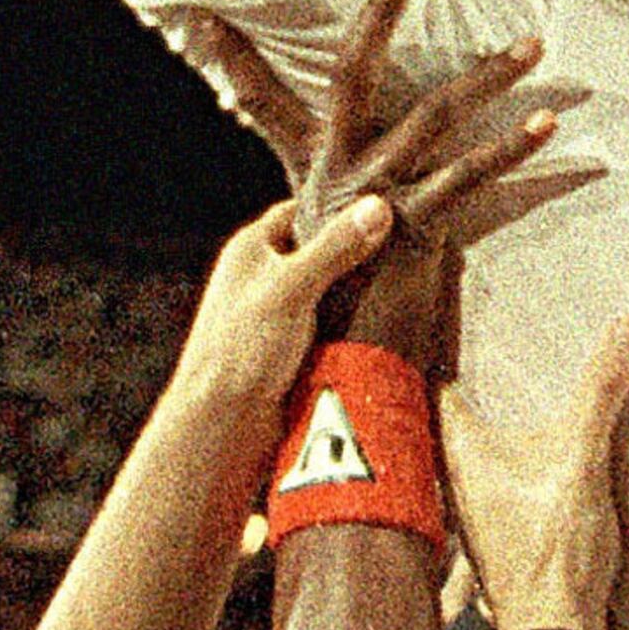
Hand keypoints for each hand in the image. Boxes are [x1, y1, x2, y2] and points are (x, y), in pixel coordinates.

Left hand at [176, 193, 399, 407]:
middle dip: (357, 251)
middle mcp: (262, 277)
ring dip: (359, 290)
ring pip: (329, 290)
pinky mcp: (292, 347)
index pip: (299, 211)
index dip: (338, 207)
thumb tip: (377, 207)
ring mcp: (277, 314)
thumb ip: (335, 247)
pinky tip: (384, 321)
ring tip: (405, 281)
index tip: (383, 208)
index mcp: (251, 249)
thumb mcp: (292, 287)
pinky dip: (354, 322)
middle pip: (319, 250)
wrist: (223, 421)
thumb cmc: (243, 347)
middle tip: (405, 245)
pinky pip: (331, 324)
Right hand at [200, 0, 562, 365]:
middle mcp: (337, 173)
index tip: (206, 15)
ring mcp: (374, 197)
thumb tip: (343, 200)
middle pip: (353, 74)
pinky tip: (550, 124)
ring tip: (535, 44)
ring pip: (433, 116)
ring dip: (490, 77)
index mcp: (312, 173)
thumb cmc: (331, 321)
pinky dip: (513, 149)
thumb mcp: (324, 254)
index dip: (234, 58)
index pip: (264, 100)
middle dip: (381, 13)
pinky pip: (471, 179)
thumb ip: (336, 216)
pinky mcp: (411, 230)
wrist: (324, 381)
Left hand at [442, 317, 628, 629]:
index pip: (432, 380)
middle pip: (443, 413)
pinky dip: (500, 458)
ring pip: (462, 449)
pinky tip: (527, 455)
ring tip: (504, 388)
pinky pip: (487, 479)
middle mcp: (451, 476)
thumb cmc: (551, 550)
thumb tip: (625, 328)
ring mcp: (468, 508)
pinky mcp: (494, 532)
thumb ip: (600, 391)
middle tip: (478, 336)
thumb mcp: (582, 456)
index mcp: (459, 448)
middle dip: (460, 379)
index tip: (450, 307)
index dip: (438, 342)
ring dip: (479, 422)